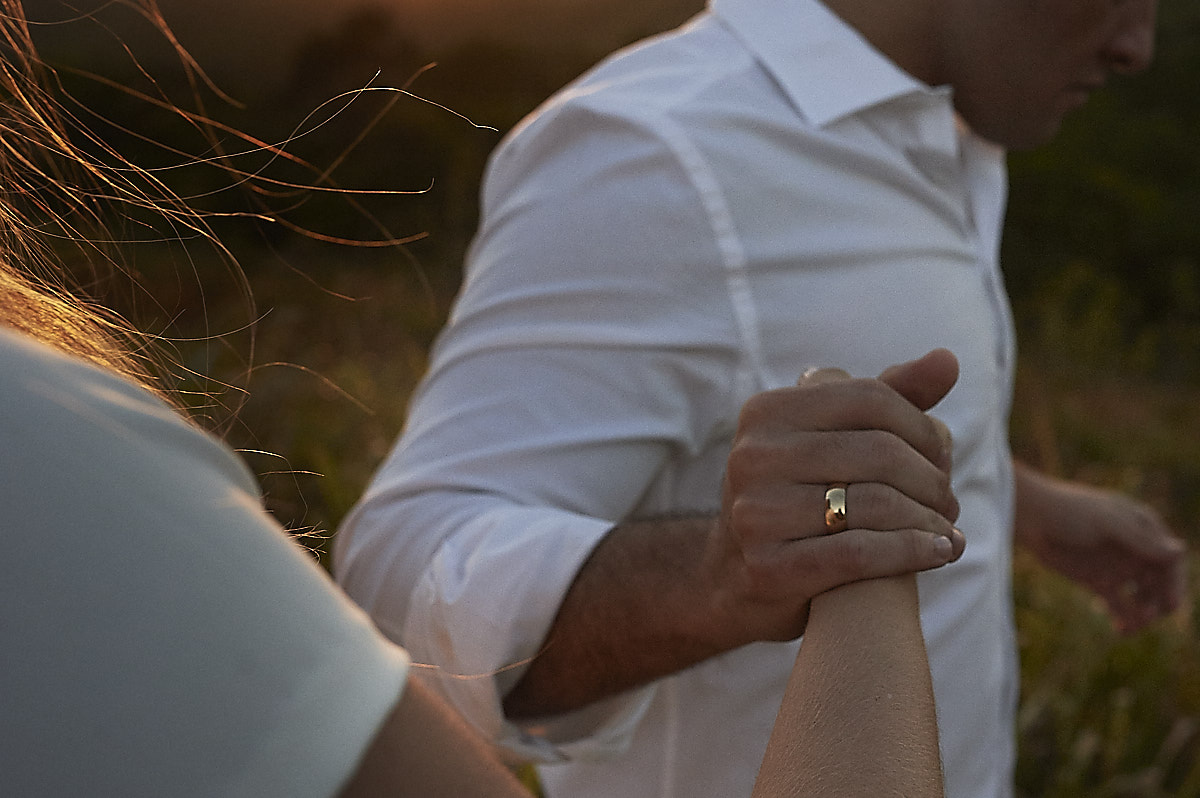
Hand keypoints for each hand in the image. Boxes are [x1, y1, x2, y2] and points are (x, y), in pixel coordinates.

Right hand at [705, 348, 965, 645]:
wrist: (737, 576)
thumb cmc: (803, 495)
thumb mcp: (835, 438)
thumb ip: (891, 397)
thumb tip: (949, 360)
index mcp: (767, 411)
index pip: (870, 398)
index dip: (922, 428)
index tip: (942, 457)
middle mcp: (753, 455)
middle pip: (880, 452)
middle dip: (932, 479)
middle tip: (950, 501)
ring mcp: (755, 513)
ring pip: (876, 505)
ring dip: (930, 520)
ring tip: (948, 530)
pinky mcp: (767, 567)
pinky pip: (860, 554)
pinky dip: (913, 552)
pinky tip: (938, 552)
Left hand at [1015, 464, 1186, 633]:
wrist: (1030, 517)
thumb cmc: (1069, 511)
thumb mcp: (1106, 523)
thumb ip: (1140, 540)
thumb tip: (1180, 550)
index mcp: (1144, 529)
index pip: (1170, 560)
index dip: (1175, 584)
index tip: (1171, 605)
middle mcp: (1136, 550)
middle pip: (1160, 583)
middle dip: (1159, 603)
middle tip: (1148, 617)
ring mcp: (1118, 566)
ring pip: (1143, 597)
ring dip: (1143, 614)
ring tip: (1132, 626)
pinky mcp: (1098, 580)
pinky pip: (1119, 604)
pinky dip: (1124, 618)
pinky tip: (1121, 630)